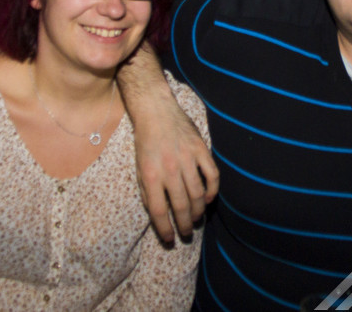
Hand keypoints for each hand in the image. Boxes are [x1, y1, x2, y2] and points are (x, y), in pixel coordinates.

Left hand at [132, 92, 218, 242]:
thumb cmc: (145, 142)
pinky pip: (212, 175)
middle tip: (187, 233)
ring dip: (199, 211)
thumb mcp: (138, 168)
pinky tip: (208, 198)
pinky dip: (212, 190)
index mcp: (151, 175)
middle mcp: (169, 169)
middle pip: (181, 206)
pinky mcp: (200, 150)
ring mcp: (187, 159)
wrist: (156, 112)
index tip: (170, 239)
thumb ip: (146, 191)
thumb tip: (158, 214)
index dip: (165, 230)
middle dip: (185, 225)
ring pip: (198, 194)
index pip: (159, 211)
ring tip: (197, 219)